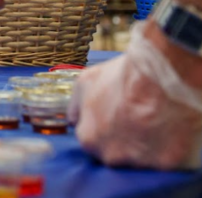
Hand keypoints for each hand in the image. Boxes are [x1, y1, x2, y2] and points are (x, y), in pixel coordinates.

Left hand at [70, 23, 201, 168]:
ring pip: (140, 159)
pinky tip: (167, 128)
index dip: (104, 127)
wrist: (158, 76)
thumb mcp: (84, 83)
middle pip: (114, 152)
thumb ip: (75, 107)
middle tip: (135, 118)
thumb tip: (73, 121)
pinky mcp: (166, 163)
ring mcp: (139, 162)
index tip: (116, 116)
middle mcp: (111, 156)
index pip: (92, 141)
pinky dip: (166, 147)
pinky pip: (164, 160)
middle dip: (122, 139)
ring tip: (152, 121)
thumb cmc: (120, 77)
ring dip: (144, 145)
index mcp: (88, 139)